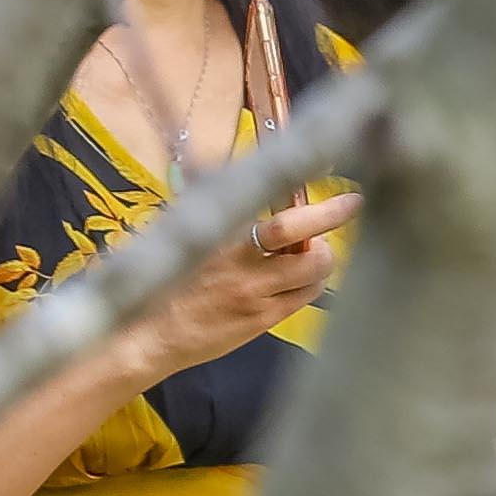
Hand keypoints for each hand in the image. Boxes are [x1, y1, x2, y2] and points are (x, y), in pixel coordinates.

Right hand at [137, 187, 353, 380]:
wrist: (143, 335)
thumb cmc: (158, 278)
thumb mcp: (176, 232)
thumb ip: (206, 201)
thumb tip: (210, 160)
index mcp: (223, 242)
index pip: (285, 223)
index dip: (324, 211)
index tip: (352, 200)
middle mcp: (246, 271)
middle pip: (310, 253)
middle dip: (328, 235)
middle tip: (329, 224)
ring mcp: (257, 299)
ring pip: (314, 276)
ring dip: (319, 261)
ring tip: (305, 254)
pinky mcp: (261, 322)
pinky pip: (303, 299)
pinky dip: (308, 284)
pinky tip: (294, 278)